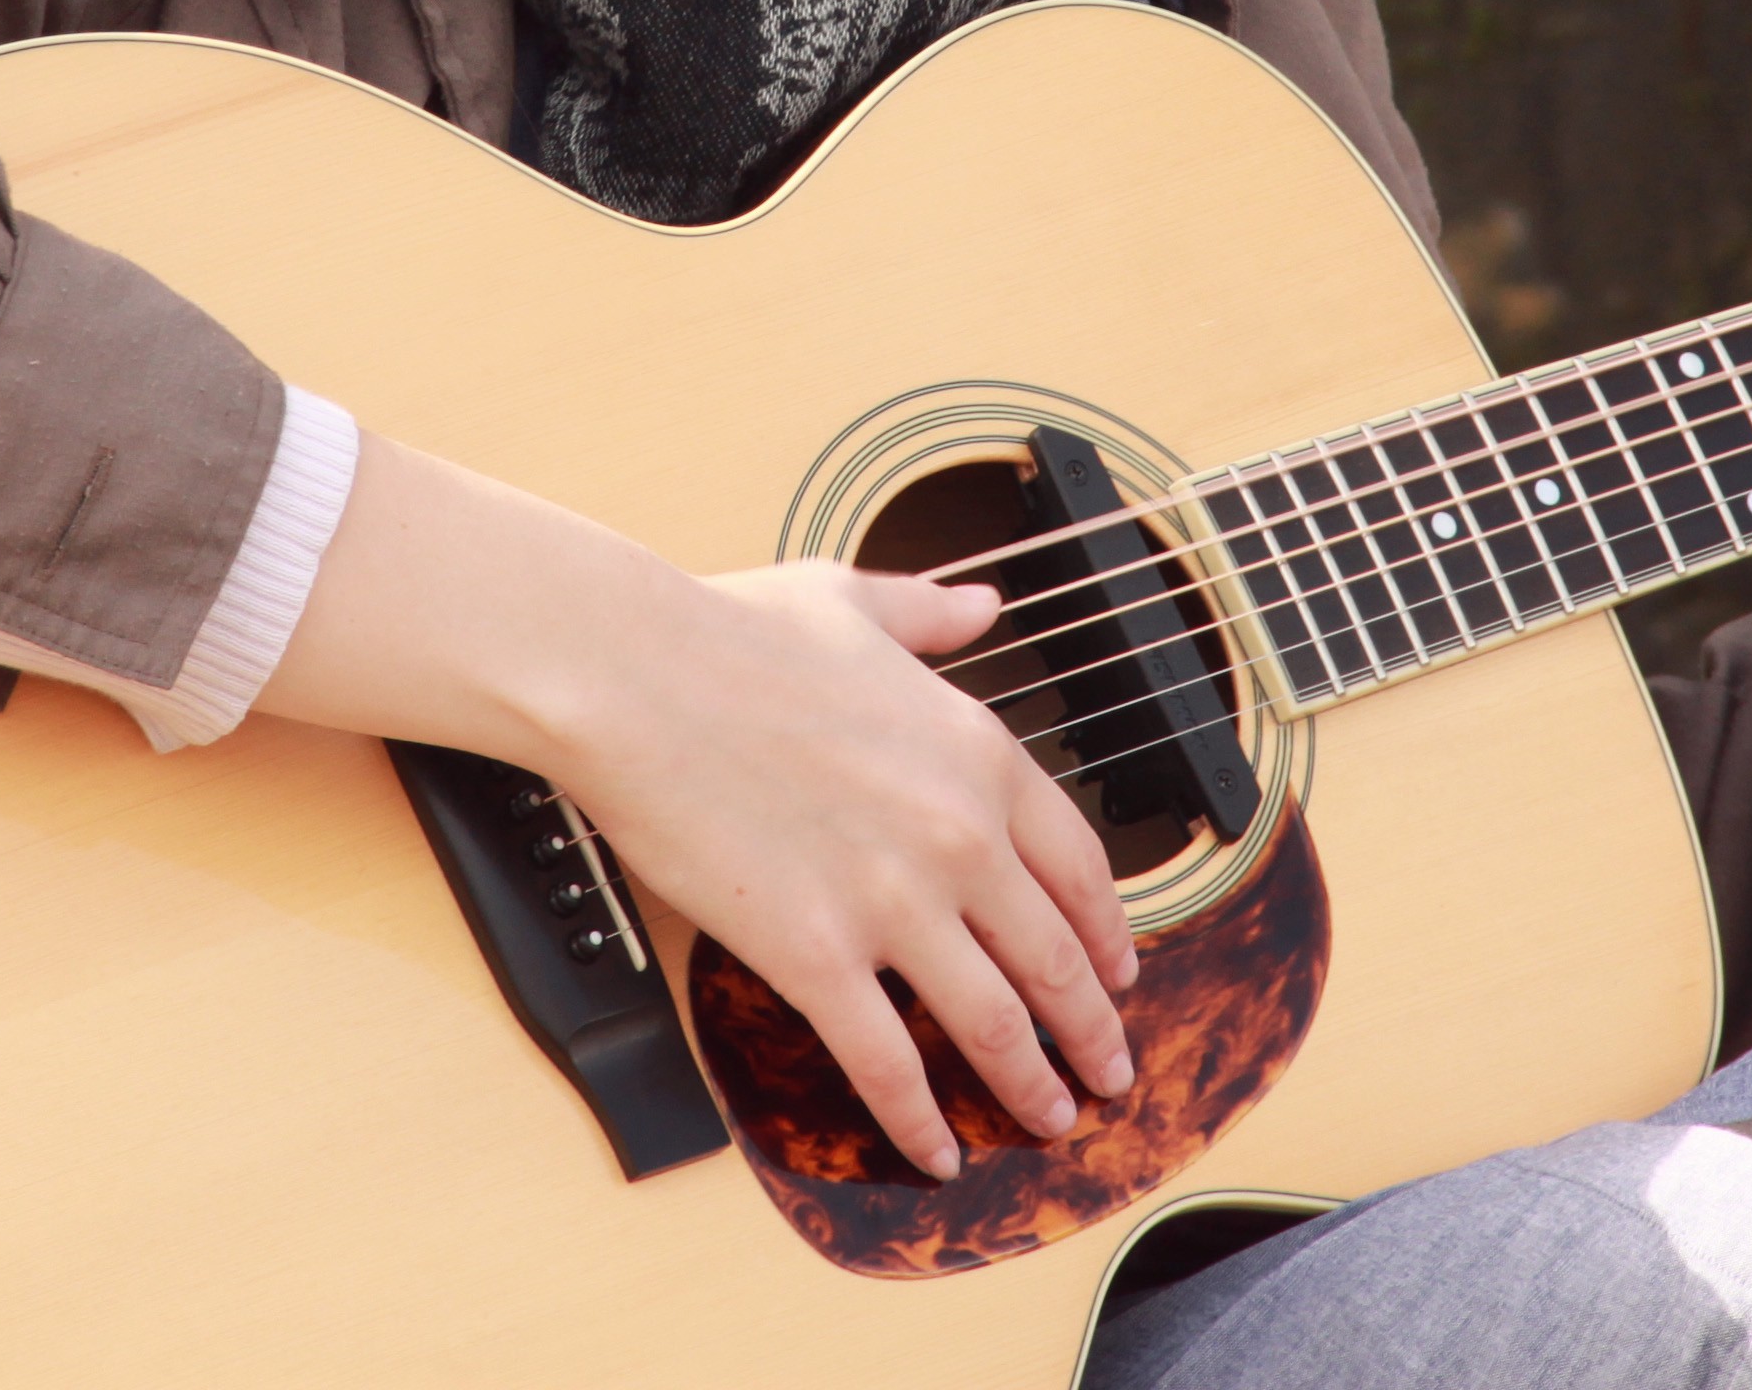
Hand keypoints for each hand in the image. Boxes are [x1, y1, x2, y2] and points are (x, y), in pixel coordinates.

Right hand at [254, 441, 1132, 1182]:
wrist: (632, 676)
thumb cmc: (727, 633)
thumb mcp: (853, 600)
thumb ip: (930, 613)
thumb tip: (980, 604)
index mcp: (978, 754)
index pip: (1081, 866)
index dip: (1109, 933)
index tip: (1119, 971)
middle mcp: (957, 836)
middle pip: (1055, 960)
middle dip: (1093, 1030)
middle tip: (1111, 1070)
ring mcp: (893, 904)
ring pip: (994, 1025)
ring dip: (1033, 1085)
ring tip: (1050, 1119)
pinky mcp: (817, 959)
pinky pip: (888, 1065)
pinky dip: (920, 1120)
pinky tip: (936, 1150)